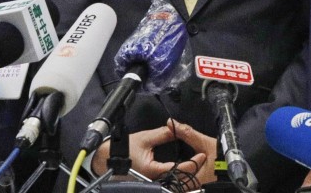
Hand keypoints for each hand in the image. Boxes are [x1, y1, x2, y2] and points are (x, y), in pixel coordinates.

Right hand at [91, 120, 211, 180]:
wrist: (108, 159)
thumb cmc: (123, 150)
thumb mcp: (145, 138)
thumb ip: (163, 134)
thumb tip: (175, 128)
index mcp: (153, 170)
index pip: (179, 168)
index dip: (192, 162)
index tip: (202, 154)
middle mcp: (154, 179)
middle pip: (179, 177)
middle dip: (192, 169)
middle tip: (203, 158)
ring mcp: (152, 181)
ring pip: (173, 180)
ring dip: (185, 172)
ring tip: (196, 162)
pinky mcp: (150, 180)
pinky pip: (166, 178)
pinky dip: (176, 174)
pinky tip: (182, 167)